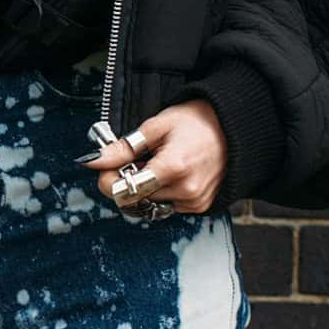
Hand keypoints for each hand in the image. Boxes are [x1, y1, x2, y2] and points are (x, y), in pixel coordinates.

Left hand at [81, 97, 226, 215]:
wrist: (235, 128)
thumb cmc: (196, 121)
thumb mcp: (156, 126)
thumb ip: (122, 148)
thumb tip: (93, 161)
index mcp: (172, 167)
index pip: (123, 191)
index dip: (108, 179)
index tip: (108, 165)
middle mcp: (185, 190)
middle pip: (133, 199)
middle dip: (125, 181)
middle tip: (134, 159)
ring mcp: (194, 201)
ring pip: (148, 204)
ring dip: (143, 188)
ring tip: (155, 164)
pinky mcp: (199, 207)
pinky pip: (166, 206)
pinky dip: (160, 192)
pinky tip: (169, 173)